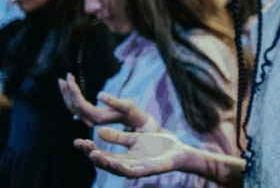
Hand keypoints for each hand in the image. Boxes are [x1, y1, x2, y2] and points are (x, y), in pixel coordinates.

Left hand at [59, 74, 158, 130]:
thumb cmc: (130, 110)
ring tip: (63, 80)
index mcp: (97, 117)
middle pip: (73, 106)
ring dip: (66, 93)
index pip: (80, 104)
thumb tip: (99, 94)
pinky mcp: (89, 116)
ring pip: (72, 106)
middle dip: (68, 91)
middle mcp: (90, 120)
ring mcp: (88, 119)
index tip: (71, 80)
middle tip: (66, 77)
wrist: (132, 119)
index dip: (74, 92)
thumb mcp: (126, 104)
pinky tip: (69, 88)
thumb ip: (113, 101)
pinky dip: (71, 97)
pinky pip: (76, 107)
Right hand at [74, 127, 189, 178]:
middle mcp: (126, 165)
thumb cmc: (158, 145)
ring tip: (92, 154)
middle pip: (104, 162)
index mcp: (123, 157)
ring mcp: (136, 169)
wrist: (179, 150)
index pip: (102, 154)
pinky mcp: (146, 171)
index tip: (76, 141)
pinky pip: (131, 172)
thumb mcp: (136, 138)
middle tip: (80, 145)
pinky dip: (120, 167)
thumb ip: (119, 137)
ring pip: (115, 168)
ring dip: (103, 162)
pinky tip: (112, 162)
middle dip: (91, 154)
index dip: (89, 149)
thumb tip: (99, 131)